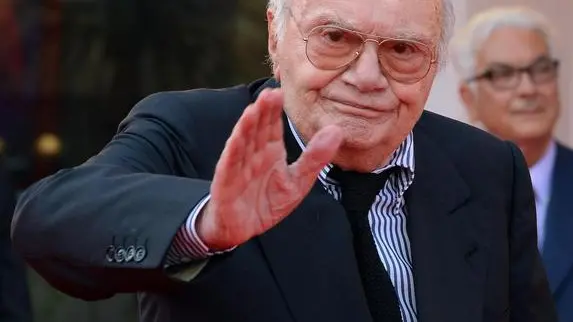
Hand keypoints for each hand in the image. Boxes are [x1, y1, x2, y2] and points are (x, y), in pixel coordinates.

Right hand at [196, 88, 342, 249]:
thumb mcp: (298, 181)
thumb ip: (316, 157)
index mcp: (270, 151)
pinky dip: (232, 153)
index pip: (272, 126)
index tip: (281, 93)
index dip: (275, 111)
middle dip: (263, 112)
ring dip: (246, 127)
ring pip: (242, 143)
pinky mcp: (226, 183)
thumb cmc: (268, 202)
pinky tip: (236, 140)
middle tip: (270, 93)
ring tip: (253, 110)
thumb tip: (337, 130)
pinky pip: (229, 166)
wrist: (242, 229)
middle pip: (257, 129)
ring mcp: (238, 167)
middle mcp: (253, 155)